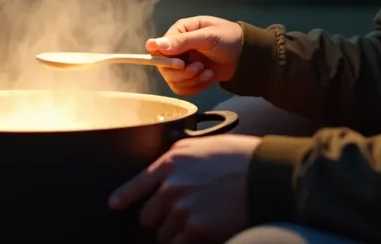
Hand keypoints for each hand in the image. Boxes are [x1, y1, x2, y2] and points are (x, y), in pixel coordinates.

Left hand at [109, 134, 259, 243]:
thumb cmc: (240, 158)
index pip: (136, 185)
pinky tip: (202, 232)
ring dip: (175, 233)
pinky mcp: (195, 229)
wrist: (265, 176)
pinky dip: (187, 242)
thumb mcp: (201, 146)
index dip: (123, 197)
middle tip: (182, 214)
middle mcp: (171, 186)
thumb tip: (162, 173)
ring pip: (163, 234)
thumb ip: (176, 158)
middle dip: (160, 219)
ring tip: (198, 220)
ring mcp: (181, 209)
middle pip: (147, 216)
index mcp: (170, 163)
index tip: (115, 205)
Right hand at [147, 16, 243, 95]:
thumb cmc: (229, 39)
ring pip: (173, 80)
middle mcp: (178, 48)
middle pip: (163, 67)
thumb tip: (154, 45)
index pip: (158, 48)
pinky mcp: (190, 77)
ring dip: (190, 80)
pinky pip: (183, 89)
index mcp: (180, 31)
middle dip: (182, 72)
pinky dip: (196, 87)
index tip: (181, 64)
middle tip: (198, 68)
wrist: (246, 56)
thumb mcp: (208, 37)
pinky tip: (209, 77)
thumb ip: (182, 41)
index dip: (165, 59)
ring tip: (207, 72)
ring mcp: (183, 63)